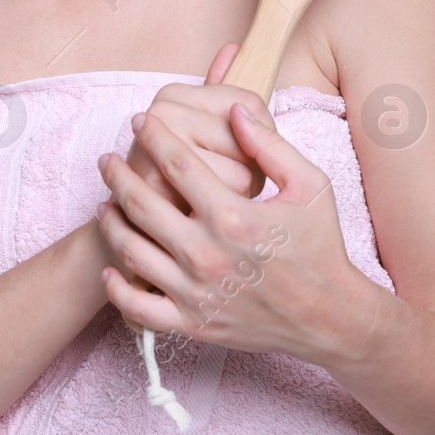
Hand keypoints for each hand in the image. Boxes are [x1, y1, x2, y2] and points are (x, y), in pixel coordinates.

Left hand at [96, 89, 370, 363]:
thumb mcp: (310, 185)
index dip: (154, 136)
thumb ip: (270, 145)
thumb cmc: (320, 245)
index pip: (178, 163)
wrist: (329, 316)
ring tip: (105, 203)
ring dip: (111, 222)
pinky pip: (138, 306)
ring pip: (132, 250)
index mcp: (234, 215)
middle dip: (118, 174)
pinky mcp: (192, 323)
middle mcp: (208, 254)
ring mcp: (196, 292)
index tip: (141, 121)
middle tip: (108, 159)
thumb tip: (235, 111)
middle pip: (143, 203)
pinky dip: (118, 286)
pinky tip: (112, 266)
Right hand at [125, 42, 271, 209]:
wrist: (139, 236)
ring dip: (239, 196)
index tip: (238, 149)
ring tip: (216, 200)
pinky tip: (202, 216)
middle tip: (230, 181)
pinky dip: (221, 217)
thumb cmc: (181, 179)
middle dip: (251, 168)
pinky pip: (221, 205)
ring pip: (241, 175)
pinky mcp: (155, 193)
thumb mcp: (203, 129)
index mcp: (173, 93)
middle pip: (246, 139)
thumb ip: (220, 91)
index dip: (257, 134)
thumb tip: (234, 48)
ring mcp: (154, 149)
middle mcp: (159, 112)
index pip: (248, 103)